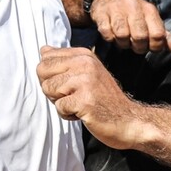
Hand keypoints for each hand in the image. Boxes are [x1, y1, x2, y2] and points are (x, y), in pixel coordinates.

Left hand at [37, 46, 151, 150]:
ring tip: (78, 103)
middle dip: (50, 87)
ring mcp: (85, 81)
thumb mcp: (87, 71)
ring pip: (48, 88)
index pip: (45, 56)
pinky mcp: (84, 100)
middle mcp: (84, 63)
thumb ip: (65, 60)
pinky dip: (67, 114)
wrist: (129, 121)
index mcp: (83, 54)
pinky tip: (82, 113)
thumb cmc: (104, 99)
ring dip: (59, 102)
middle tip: (70, 95)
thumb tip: (44, 49)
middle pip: (41, 70)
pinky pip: (59, 106)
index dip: (50, 74)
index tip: (67, 82)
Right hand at [88, 0, 170, 54]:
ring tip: (122, 37)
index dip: (154, 46)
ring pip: (122, 37)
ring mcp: (117, 9)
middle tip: (134, 43)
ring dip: (122, 43)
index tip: (149, 45)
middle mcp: (134, 7)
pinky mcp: (101, 14)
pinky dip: (109, 38)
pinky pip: (107, 34)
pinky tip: (111, 31)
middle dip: (137, 46)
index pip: (158, 36)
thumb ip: (168, 39)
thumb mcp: (151, 23)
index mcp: (149, 10)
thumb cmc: (132, 14)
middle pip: (140, 37)